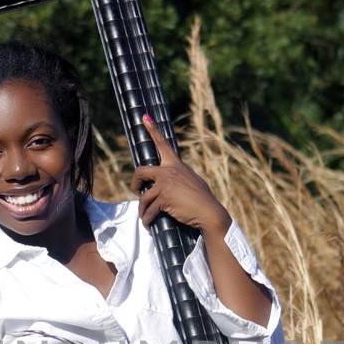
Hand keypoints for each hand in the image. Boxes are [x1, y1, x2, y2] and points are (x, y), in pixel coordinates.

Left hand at [133, 114, 229, 233]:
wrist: (209, 212)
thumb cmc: (202, 199)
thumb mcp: (192, 181)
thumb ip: (178, 179)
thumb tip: (167, 186)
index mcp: (175, 165)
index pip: (162, 144)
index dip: (152, 129)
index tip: (144, 117)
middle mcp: (168, 171)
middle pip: (140, 171)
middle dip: (134, 184)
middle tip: (136, 193)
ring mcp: (165, 184)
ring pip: (144, 198)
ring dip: (143, 211)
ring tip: (146, 218)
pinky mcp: (164, 199)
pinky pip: (149, 211)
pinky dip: (148, 221)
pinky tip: (150, 227)